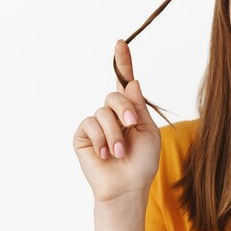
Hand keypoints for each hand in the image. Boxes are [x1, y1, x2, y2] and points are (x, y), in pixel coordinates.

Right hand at [73, 40, 160, 201]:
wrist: (127, 186)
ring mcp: (96, 124)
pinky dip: (101, 139)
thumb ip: (139, 107)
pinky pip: (90, 124)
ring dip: (115, 133)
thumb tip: (132, 82)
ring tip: (120, 152)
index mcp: (130, 111)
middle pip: (115, 94)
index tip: (121, 43)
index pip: (124, 82)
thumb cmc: (142, 162)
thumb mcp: (148, 131)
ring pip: (103, 111)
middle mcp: (111, 114)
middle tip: (132, 127)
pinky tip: (105, 154)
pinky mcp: (82, 135)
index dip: (122, 62)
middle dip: (125, 110)